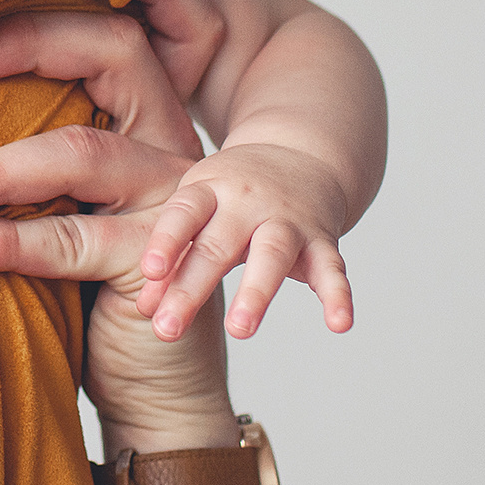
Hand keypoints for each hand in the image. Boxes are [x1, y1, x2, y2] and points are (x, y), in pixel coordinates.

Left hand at [0, 8, 354, 340]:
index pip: (107, 42)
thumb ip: (25, 172)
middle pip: (113, 62)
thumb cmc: (91, 298)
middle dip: (29, 50)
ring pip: (81, 153)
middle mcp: (168, 147)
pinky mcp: (159, 260)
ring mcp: (172, 201)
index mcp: (145, 120)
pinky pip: (76, 239)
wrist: (153, 392)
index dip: (40, 29)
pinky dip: (10, 242)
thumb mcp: (58, 214)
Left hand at [135, 142, 352, 340]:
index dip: (166, 240)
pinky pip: (332, 268)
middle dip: (192, 288)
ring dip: (256, 293)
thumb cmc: (230, 196)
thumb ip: (173, 258)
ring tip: (239, 330)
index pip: (184, 213)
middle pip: (218, 245)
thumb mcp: (197, 210)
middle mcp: (248, 202)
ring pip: (273, 254)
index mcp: (209, 190)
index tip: (151, 271)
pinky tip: (339, 325)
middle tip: (167, 330)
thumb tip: (145, 308)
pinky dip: (338, 296)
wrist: (299, 154)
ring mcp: (289, 220)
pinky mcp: (322, 240)